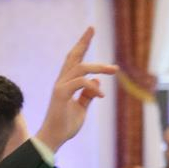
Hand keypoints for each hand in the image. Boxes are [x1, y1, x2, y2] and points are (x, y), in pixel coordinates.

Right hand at [35, 27, 117, 152]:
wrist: (54, 139)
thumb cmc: (66, 125)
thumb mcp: (82, 108)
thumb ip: (88, 95)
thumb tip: (96, 81)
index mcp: (66, 83)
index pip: (74, 60)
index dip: (82, 45)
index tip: (90, 32)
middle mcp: (61, 81)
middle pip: (73, 57)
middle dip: (83, 42)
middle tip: (92, 28)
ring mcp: (60, 87)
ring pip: (80, 68)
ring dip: (99, 67)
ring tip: (114, 70)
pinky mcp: (60, 94)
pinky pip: (80, 83)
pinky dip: (93, 87)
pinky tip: (101, 95)